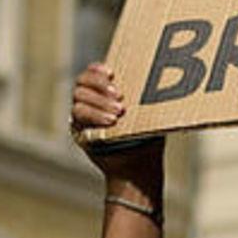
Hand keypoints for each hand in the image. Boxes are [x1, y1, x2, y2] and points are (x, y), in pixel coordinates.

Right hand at [71, 65, 164, 187]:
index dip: (97, 70)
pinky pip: (79, 120)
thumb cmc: (145, 135)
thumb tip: (158, 78)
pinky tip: (111, 121)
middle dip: (99, 86)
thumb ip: (141, 96)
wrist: (139, 166)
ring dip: (98, 103)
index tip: (111, 73)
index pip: (91, 73)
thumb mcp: (146, 112)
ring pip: (79, 101)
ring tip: (118, 112)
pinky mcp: (79, 133)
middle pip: (81, 84)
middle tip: (119, 95)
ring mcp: (82, 118)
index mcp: (103, 92)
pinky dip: (95, 117)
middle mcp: (88, 102)